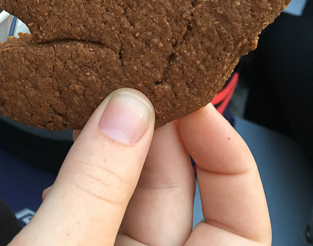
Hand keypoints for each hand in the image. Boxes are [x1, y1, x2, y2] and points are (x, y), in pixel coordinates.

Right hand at [11, 89, 270, 245]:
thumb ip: (97, 184)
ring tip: (101, 99)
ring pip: (130, 197)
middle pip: (177, 200)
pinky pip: (91, 205)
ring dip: (117, 146)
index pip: (239, 229)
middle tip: (134, 85)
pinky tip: (74, 141)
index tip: (192, 106)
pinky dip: (85, 168)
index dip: (226, 160)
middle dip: (158, 136)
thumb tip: (130, 106)